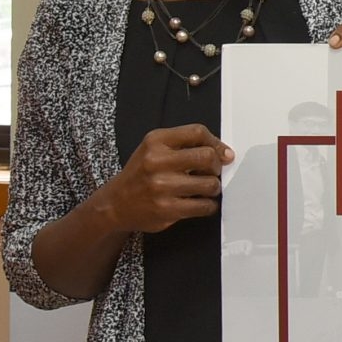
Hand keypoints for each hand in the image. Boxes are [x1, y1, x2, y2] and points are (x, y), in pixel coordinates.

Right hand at [99, 123, 233, 233]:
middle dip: (216, 166)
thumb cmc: (142, 174)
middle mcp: (157, 161)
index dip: (216, 143)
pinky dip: (208, 205)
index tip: (223, 154)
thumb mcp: (155, 149)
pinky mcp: (167, 209)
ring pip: (210, 184)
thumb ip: (186, 144)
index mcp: (155, 141)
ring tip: (204, 188)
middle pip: (207, 157)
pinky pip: (204, 206)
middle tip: (212, 173)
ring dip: (213, 188)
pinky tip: (200, 202)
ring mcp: (161, 186)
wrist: (115, 204)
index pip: (198, 132)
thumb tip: (226, 154)